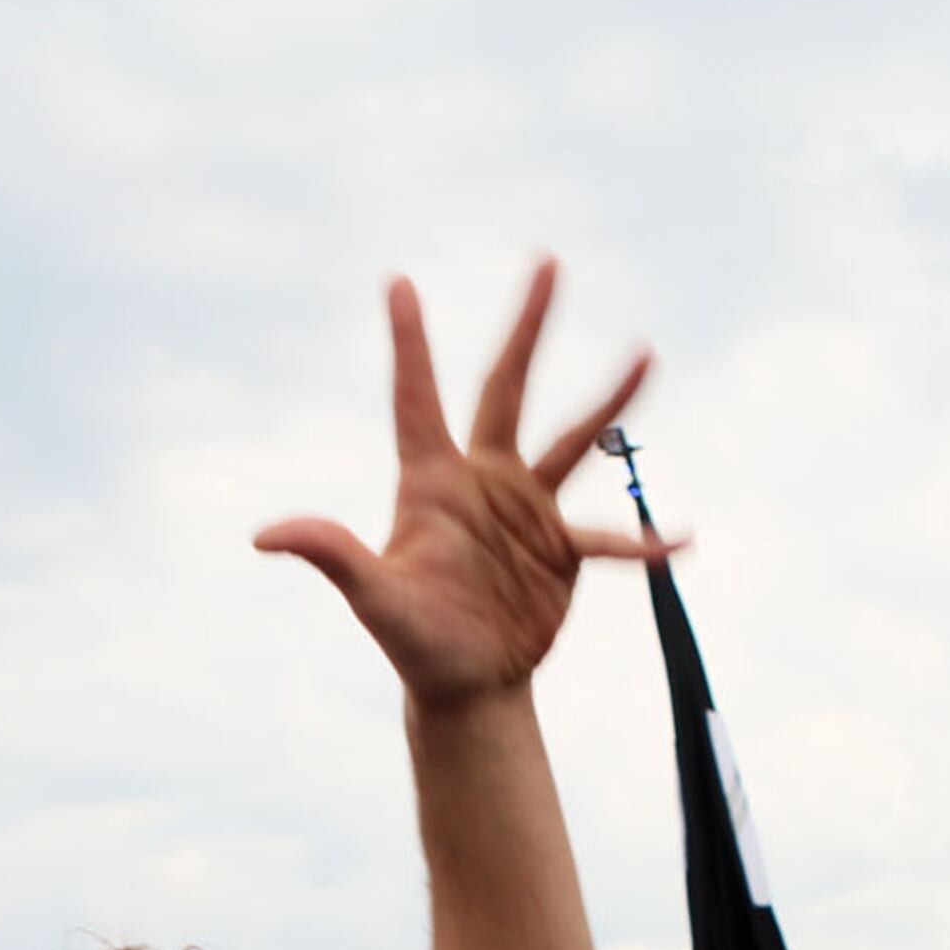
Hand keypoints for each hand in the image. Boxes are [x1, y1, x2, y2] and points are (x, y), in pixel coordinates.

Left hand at [257, 262, 670, 711]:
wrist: (466, 685)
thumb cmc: (413, 641)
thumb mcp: (376, 599)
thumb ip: (333, 557)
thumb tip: (266, 534)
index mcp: (433, 483)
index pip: (416, 398)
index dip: (409, 343)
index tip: (399, 282)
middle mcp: (484, 481)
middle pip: (508, 387)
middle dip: (527, 326)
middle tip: (548, 264)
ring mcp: (528, 510)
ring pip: (574, 440)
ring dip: (610, 400)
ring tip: (645, 353)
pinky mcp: (563, 549)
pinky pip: (612, 538)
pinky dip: (645, 542)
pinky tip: (682, 540)